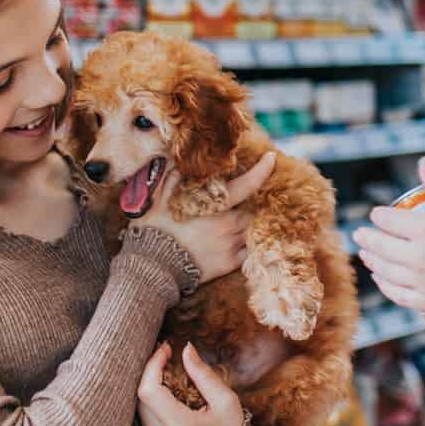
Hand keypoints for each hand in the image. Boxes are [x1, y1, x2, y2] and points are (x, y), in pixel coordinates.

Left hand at [137, 342, 247, 425]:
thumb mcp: (226, 402)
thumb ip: (203, 375)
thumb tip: (186, 349)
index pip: (149, 390)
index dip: (152, 365)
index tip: (165, 348)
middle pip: (141, 397)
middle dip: (151, 371)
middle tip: (166, 354)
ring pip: (140, 407)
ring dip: (150, 384)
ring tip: (168, 369)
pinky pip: (145, 417)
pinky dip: (153, 400)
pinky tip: (168, 391)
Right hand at [140, 152, 275, 281]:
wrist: (153, 268)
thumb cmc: (154, 232)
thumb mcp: (157, 200)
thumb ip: (171, 179)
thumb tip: (178, 163)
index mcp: (214, 206)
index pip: (247, 185)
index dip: (262, 170)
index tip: (271, 157)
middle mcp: (228, 224)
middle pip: (252, 209)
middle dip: (251, 204)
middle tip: (244, 201)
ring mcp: (231, 245)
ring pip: (252, 230)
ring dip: (250, 224)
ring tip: (239, 222)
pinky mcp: (229, 264)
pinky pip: (249, 252)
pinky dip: (249, 245)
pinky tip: (242, 241)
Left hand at [355, 156, 424, 329]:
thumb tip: (423, 162)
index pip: (389, 220)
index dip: (379, 215)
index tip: (376, 213)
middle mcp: (417, 259)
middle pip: (381, 247)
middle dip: (367, 238)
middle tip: (359, 234)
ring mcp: (421, 284)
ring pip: (385, 272)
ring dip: (372, 261)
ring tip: (365, 255)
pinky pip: (397, 295)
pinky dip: (385, 286)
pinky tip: (383, 282)